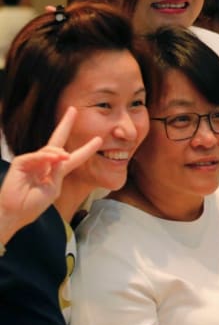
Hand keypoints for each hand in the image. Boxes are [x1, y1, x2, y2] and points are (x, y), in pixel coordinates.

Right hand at [0, 107, 101, 240]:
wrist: (15, 214)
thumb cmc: (32, 205)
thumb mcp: (53, 189)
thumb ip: (59, 172)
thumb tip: (63, 156)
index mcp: (56, 171)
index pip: (74, 157)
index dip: (86, 149)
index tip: (99, 140)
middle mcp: (45, 163)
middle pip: (57, 140)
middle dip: (65, 124)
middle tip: (73, 110)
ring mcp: (33, 162)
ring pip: (50, 150)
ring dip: (59, 153)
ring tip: (65, 157)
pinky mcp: (21, 162)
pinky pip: (36, 156)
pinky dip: (46, 157)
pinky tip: (53, 159)